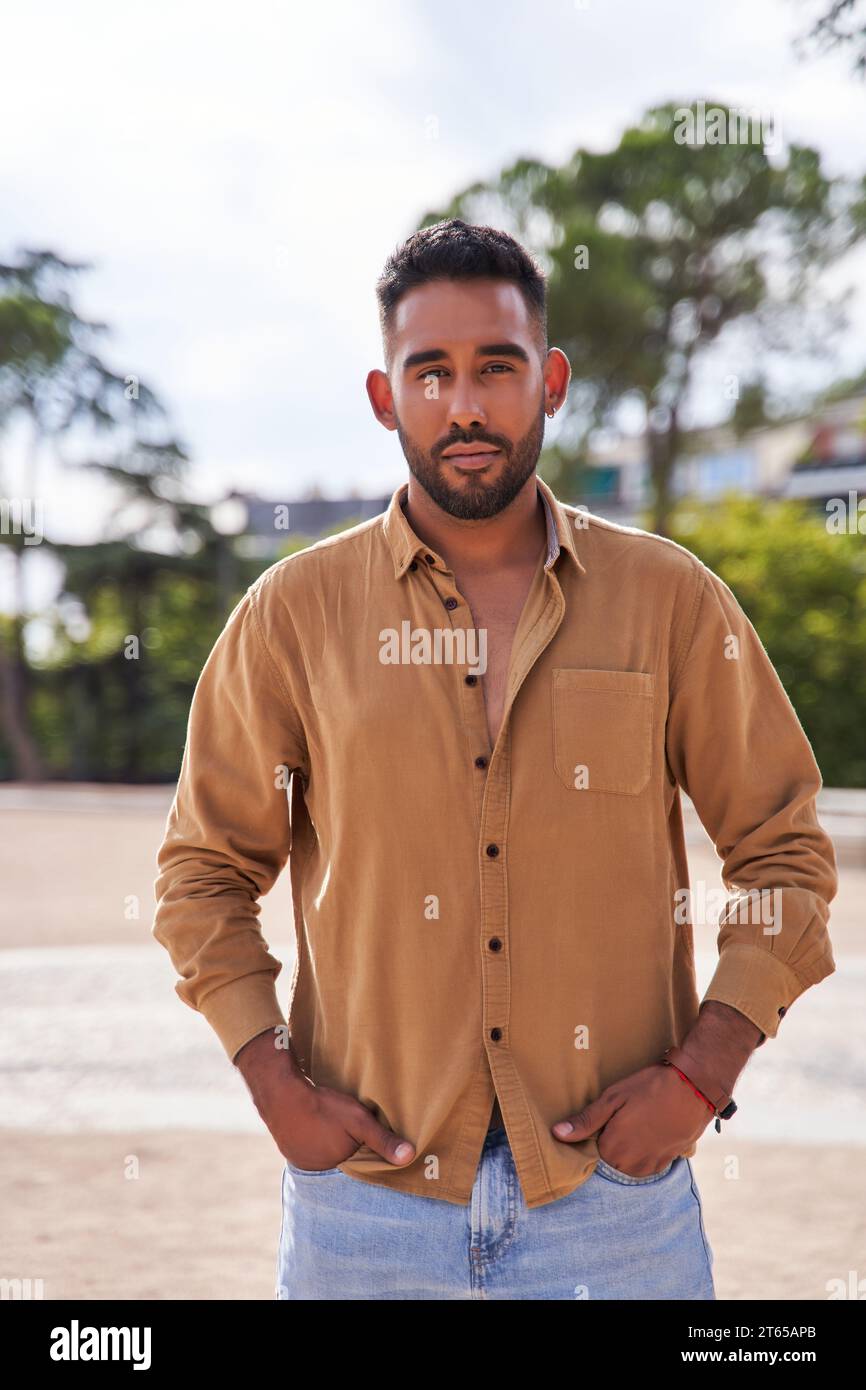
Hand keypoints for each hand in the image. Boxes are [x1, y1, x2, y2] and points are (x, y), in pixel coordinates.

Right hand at [235, 1029, 415, 1170]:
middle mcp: (318, 1171)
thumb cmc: (323, 1108)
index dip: (368, 1155)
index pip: (360, 1167)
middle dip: (350, 1151)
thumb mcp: (359, 1121)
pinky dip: (316, 1141)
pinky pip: (310, 1149)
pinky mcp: (290, 1150)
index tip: (372, 1142)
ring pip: (325, 1156)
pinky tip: (319, 1126)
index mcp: (337, 1169)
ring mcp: (301, 1162)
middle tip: (350, 1131)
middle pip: (342, 1163)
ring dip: (331, 1145)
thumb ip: (383, 1140)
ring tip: (334, 1128)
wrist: (281, 1094)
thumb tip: (410, 1157)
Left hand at [550, 1063, 714, 1176]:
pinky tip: (651, 1131)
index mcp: (613, 1149)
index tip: (608, 1119)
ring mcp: (651, 1165)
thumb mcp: (613, 1098)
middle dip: (612, 1143)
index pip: (592, 1152)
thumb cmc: (650, 1088)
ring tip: (639, 1123)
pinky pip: (648, 1165)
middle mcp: (630, 1164)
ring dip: (629, 1150)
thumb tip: (557, 1134)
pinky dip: (646, 1152)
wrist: (693, 1087)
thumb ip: (586, 1120)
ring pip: (629, 1165)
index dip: (598, 1134)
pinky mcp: (667, 1162)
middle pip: (610, 1160)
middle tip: (625, 1118)